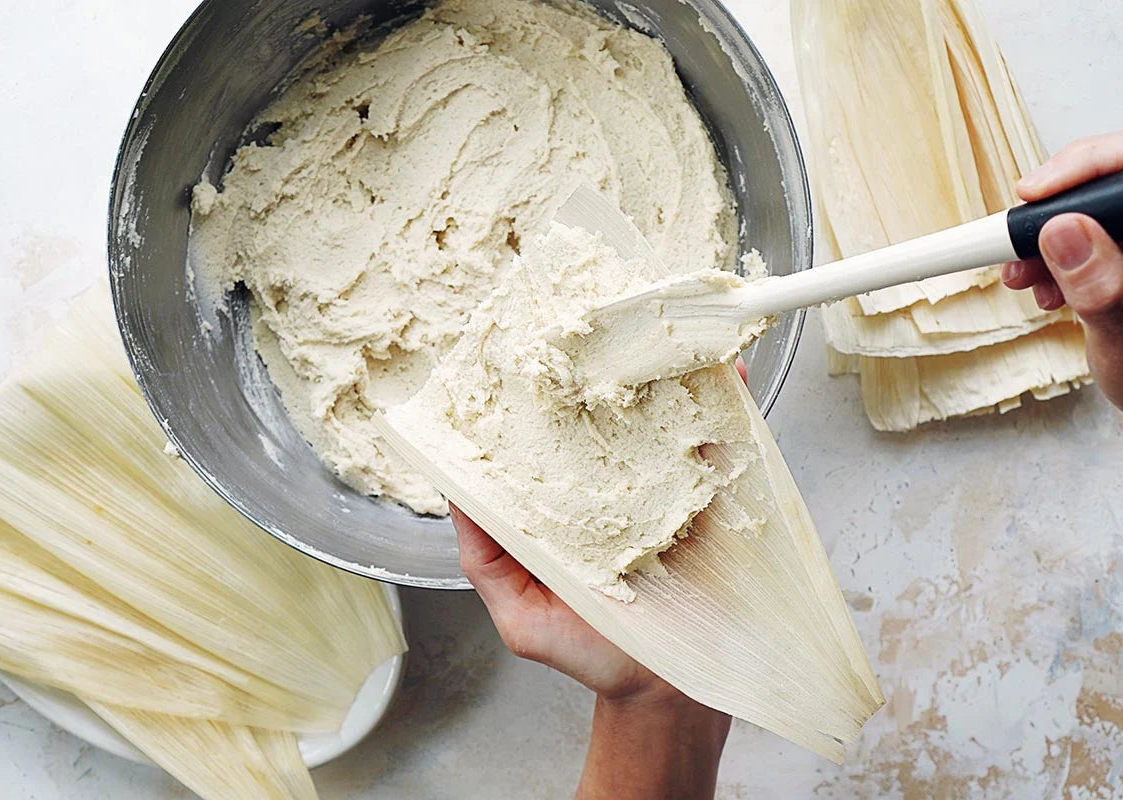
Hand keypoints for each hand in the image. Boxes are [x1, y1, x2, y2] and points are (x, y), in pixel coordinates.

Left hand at [452, 360, 744, 799]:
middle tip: (605, 323)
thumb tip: (455, 496)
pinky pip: (724, 446)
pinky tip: (726, 373)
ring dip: (672, 375)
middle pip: (612, 416)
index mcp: (567, 503)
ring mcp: (668, 489)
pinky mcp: (716, 501)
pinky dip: (729, 406)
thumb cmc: (590, 653)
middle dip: (610, 369)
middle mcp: (617, 486)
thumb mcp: (521, 614)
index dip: (539, 397)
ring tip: (667, 334)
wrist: (668, 692)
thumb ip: (487, 560)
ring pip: (669, 419)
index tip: (532, 355)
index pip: (551, 438)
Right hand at [1002, 132, 1122, 408]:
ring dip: (1045, 242)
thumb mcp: (1122, 335)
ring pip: (1090, 213)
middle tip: (1016, 241)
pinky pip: (1089, 239)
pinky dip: (1056, 259)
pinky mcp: (1117, 260)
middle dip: (1051, 214)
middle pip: (1102, 185)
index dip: (1078, 168)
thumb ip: (1098, 283)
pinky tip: (1045, 285)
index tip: (1030, 193)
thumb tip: (1063, 231)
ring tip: (1024, 275)